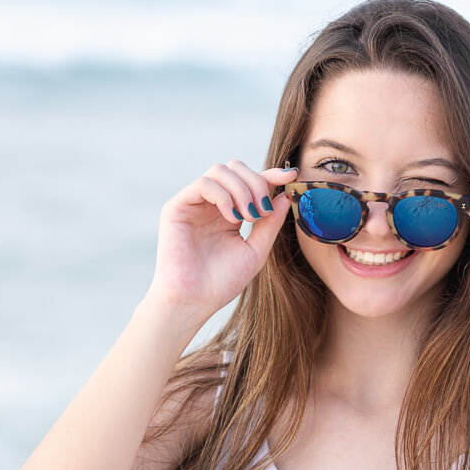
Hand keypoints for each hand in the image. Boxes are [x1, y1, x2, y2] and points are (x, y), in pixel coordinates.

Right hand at [147, 162, 297, 317]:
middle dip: (256, 182)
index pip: (250, 182)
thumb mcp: (256, 250)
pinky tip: (232, 219)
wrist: (195, 301)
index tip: (291, 176)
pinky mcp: (177, 207)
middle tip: (263, 211)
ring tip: (248, 218)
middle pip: (236, 167)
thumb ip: (271, 223)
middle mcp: (212, 204)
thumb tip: (285, 195)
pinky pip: (204, 183)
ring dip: (242, 189)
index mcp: (230, 212)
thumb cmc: (222, 282)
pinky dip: (224, 196)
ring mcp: (194, 203)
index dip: (271, 174)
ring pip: (220, 170)